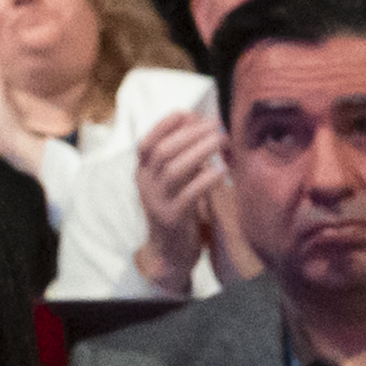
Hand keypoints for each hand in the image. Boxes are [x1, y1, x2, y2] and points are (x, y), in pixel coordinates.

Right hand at [134, 101, 231, 279]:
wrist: (170, 252)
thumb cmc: (178, 210)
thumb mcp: (176, 181)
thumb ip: (184, 156)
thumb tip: (204, 125)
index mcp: (142, 173)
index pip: (147, 142)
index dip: (165, 125)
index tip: (189, 113)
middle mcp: (145, 185)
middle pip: (163, 151)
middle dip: (189, 134)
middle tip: (215, 126)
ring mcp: (156, 202)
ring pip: (173, 170)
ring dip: (199, 151)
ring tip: (221, 139)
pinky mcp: (172, 219)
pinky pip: (188, 195)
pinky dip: (206, 180)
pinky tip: (222, 170)